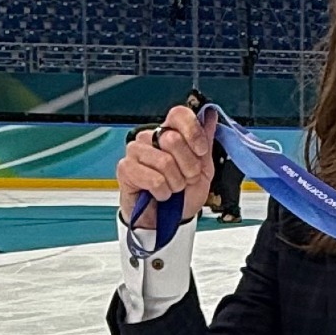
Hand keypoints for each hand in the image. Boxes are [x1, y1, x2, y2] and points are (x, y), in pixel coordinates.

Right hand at [117, 104, 217, 227]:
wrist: (169, 220)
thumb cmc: (183, 194)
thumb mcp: (203, 169)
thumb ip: (206, 142)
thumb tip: (210, 115)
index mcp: (169, 132)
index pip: (179, 114)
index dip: (193, 132)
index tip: (201, 152)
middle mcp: (150, 138)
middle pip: (173, 140)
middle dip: (188, 166)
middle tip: (186, 178)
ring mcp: (135, 152)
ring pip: (164, 162)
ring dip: (176, 182)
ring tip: (173, 188)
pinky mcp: (125, 169)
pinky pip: (153, 179)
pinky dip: (163, 192)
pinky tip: (161, 194)